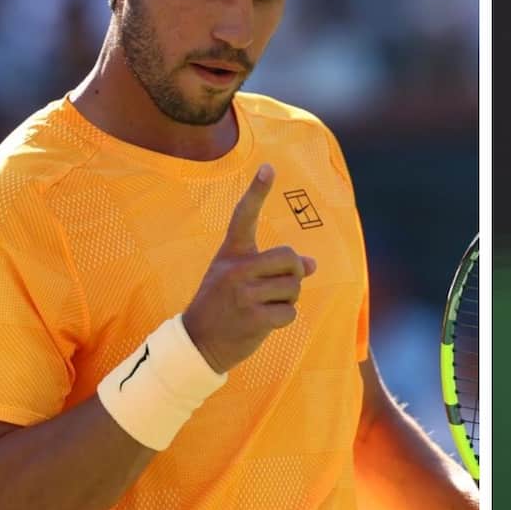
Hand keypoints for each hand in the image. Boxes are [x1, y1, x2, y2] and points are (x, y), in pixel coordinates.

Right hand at [182, 164, 317, 373]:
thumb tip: (312, 264)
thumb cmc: (224, 305)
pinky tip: (264, 322)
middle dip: (294, 273)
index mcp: (231, 254)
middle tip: (279, 286)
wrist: (198, 342)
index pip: (243, 216)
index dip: (257, 191)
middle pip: (290, 257)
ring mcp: (244, 293)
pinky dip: (283, 319)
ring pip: (293, 287)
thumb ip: (274, 268)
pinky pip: (290, 312)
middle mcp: (237, 269)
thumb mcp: (241, 279)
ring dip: (288, 300)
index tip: (269, 167)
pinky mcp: (253, 317)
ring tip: (264, 307)